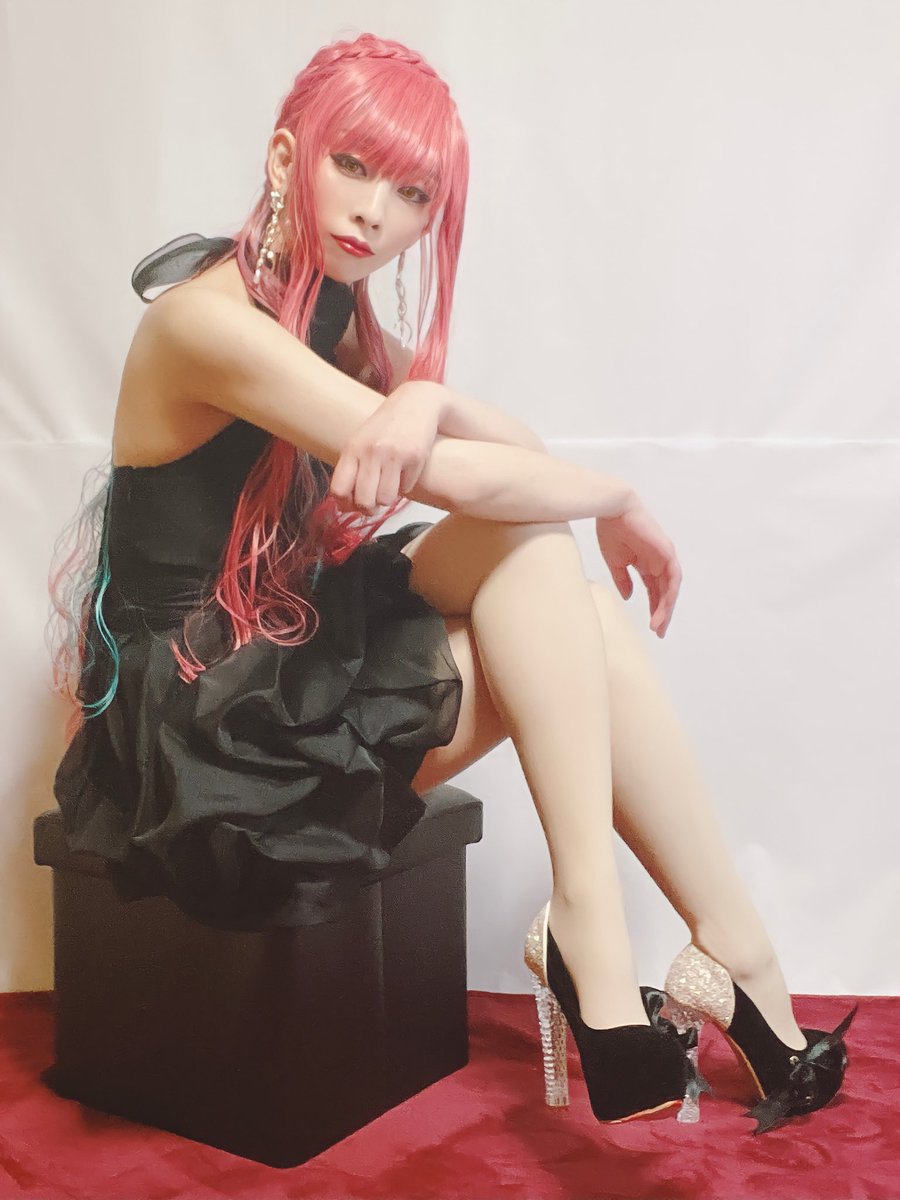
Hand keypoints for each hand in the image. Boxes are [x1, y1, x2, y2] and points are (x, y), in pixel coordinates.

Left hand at [329, 382, 442, 514]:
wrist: (417, 403)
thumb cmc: (386, 427)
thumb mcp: (361, 441)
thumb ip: (352, 468)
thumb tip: (347, 505)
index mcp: (352, 448)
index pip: (339, 489)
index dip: (345, 505)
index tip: (352, 506)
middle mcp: (371, 451)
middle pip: (364, 501)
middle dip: (369, 509)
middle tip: (374, 505)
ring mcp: (393, 454)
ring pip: (385, 499)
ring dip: (388, 499)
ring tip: (390, 486)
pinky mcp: (415, 457)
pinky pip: (406, 489)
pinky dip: (405, 485)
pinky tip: (405, 471)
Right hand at [595, 495, 681, 636]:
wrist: (613, 509)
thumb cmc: (611, 530)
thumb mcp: (615, 562)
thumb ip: (623, 579)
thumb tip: (628, 597)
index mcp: (645, 563)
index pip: (653, 591)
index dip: (653, 609)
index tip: (651, 626)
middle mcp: (658, 562)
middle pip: (664, 593)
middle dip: (662, 613)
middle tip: (658, 632)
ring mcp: (665, 557)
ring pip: (670, 589)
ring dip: (666, 608)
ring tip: (659, 625)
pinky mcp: (667, 552)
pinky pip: (673, 578)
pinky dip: (670, 594)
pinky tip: (664, 608)